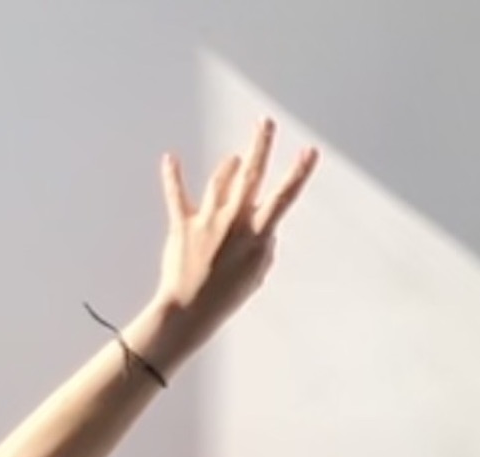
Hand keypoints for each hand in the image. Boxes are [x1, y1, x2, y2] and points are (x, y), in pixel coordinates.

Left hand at [151, 119, 318, 354]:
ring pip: (220, 182)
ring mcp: (208, 221)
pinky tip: (170, 158)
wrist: (190, 310)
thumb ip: (264, 248)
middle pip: (250, 175)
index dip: (298, 172)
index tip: (309, 151)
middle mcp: (234, 222)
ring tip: (233, 159)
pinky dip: (173, 176)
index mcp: (257, 235)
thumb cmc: (227, 297)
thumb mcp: (257, 275)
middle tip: (265, 122)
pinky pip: (177, 195)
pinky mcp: (183, 225)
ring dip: (227, 168)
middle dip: (259, 146)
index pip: (284, 197)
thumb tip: (264, 229)